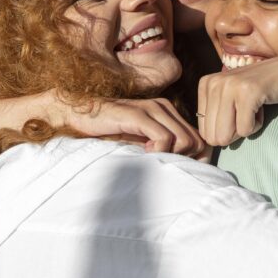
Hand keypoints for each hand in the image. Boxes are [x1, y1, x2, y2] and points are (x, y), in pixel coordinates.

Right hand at [40, 92, 204, 156]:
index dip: (194, 159)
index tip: (173, 168)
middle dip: (184, 159)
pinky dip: (160, 151)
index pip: (200, 139)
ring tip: (150, 158)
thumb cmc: (107, 133)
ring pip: (184, 140)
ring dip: (171, 156)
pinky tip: (144, 154)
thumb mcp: (139, 143)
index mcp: (168, 113)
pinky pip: (165, 138)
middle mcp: (164, 107)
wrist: (76, 116)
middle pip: (196, 141)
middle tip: (161, 163)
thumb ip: (161, 150)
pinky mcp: (138, 114)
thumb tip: (185, 169)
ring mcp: (152, 109)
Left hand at [197, 50, 277, 146]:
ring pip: (225, 135)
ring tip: (254, 106)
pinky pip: (245, 130)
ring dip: (245, 128)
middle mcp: (214, 82)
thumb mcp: (232, 96)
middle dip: (234, 132)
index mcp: (206, 84)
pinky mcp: (248, 93)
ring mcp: (230, 86)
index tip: (239, 110)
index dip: (226, 130)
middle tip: (248, 111)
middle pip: (214, 136)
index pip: (204, 131)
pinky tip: (263, 105)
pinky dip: (258, 125)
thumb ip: (215, 114)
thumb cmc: (265, 88)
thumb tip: (206, 144)